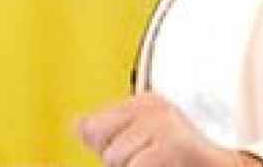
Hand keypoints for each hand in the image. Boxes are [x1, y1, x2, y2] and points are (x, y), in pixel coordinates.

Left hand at [76, 93, 254, 165]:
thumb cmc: (185, 162)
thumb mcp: (143, 142)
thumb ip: (110, 132)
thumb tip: (77, 126)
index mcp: (143, 103)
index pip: (92, 126)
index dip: (106, 148)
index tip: (136, 154)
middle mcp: (153, 106)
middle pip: (102, 142)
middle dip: (120, 161)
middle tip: (150, 162)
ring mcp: (164, 122)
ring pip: (117, 158)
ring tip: (162, 165)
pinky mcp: (174, 143)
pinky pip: (137, 165)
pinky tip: (168, 165)